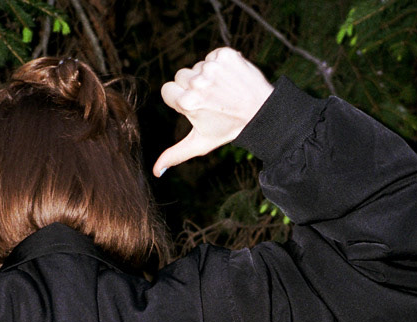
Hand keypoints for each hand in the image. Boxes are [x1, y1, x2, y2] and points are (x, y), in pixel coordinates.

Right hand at [153, 48, 273, 176]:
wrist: (261, 112)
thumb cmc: (228, 128)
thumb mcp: (200, 143)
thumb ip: (175, 154)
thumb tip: (155, 172)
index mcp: (187, 102)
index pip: (167, 90)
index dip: (179, 99)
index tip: (196, 106)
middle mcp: (198, 83)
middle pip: (181, 76)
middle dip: (192, 86)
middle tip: (212, 99)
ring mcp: (213, 67)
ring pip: (197, 66)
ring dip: (208, 76)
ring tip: (223, 90)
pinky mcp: (226, 54)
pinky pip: (213, 55)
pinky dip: (220, 64)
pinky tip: (230, 79)